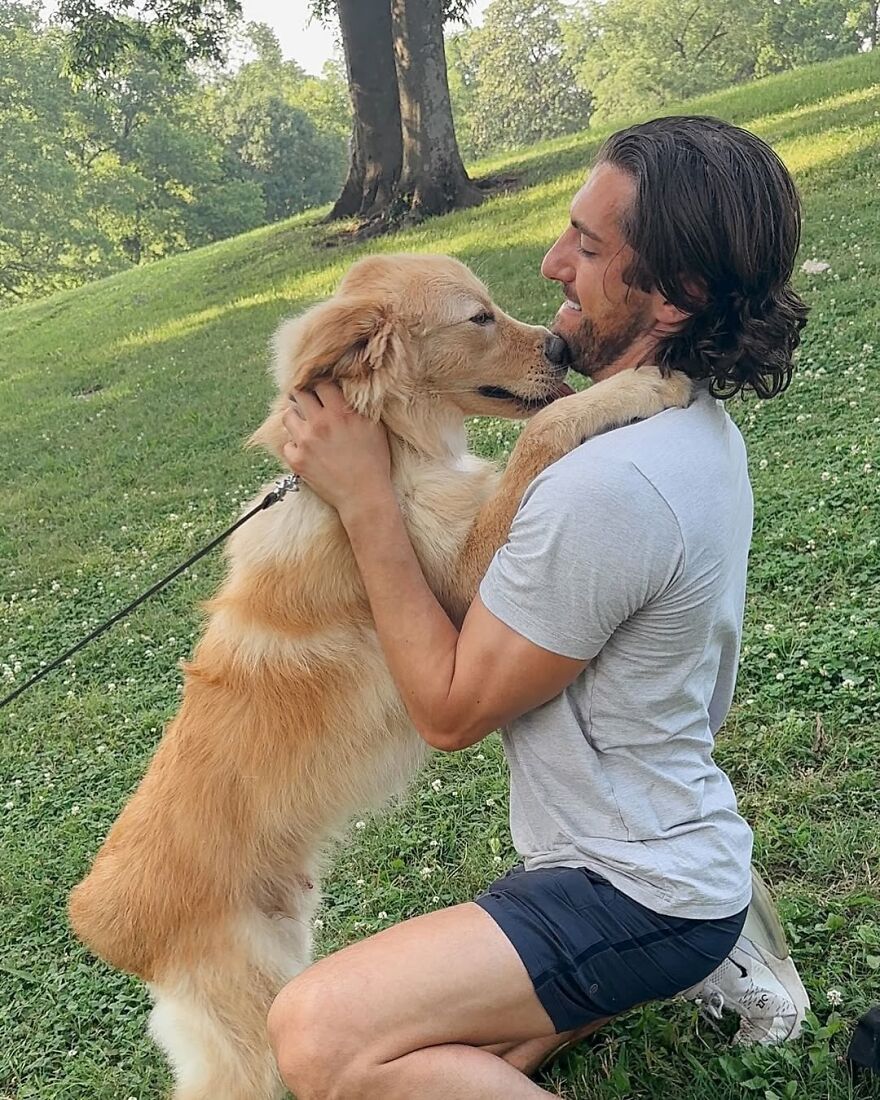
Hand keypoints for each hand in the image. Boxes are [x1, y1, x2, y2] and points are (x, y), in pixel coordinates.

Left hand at [282, 383, 392, 520]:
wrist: (364, 496)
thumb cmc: (375, 463)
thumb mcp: (375, 428)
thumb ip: (359, 408)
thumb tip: (348, 392)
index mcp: (341, 412)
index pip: (322, 383)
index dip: (322, 385)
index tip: (323, 390)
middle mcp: (321, 422)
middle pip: (300, 393)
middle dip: (305, 396)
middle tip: (310, 402)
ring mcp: (306, 441)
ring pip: (288, 415)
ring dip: (295, 417)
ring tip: (305, 425)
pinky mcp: (296, 460)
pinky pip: (287, 444)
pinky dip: (295, 446)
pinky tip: (307, 451)